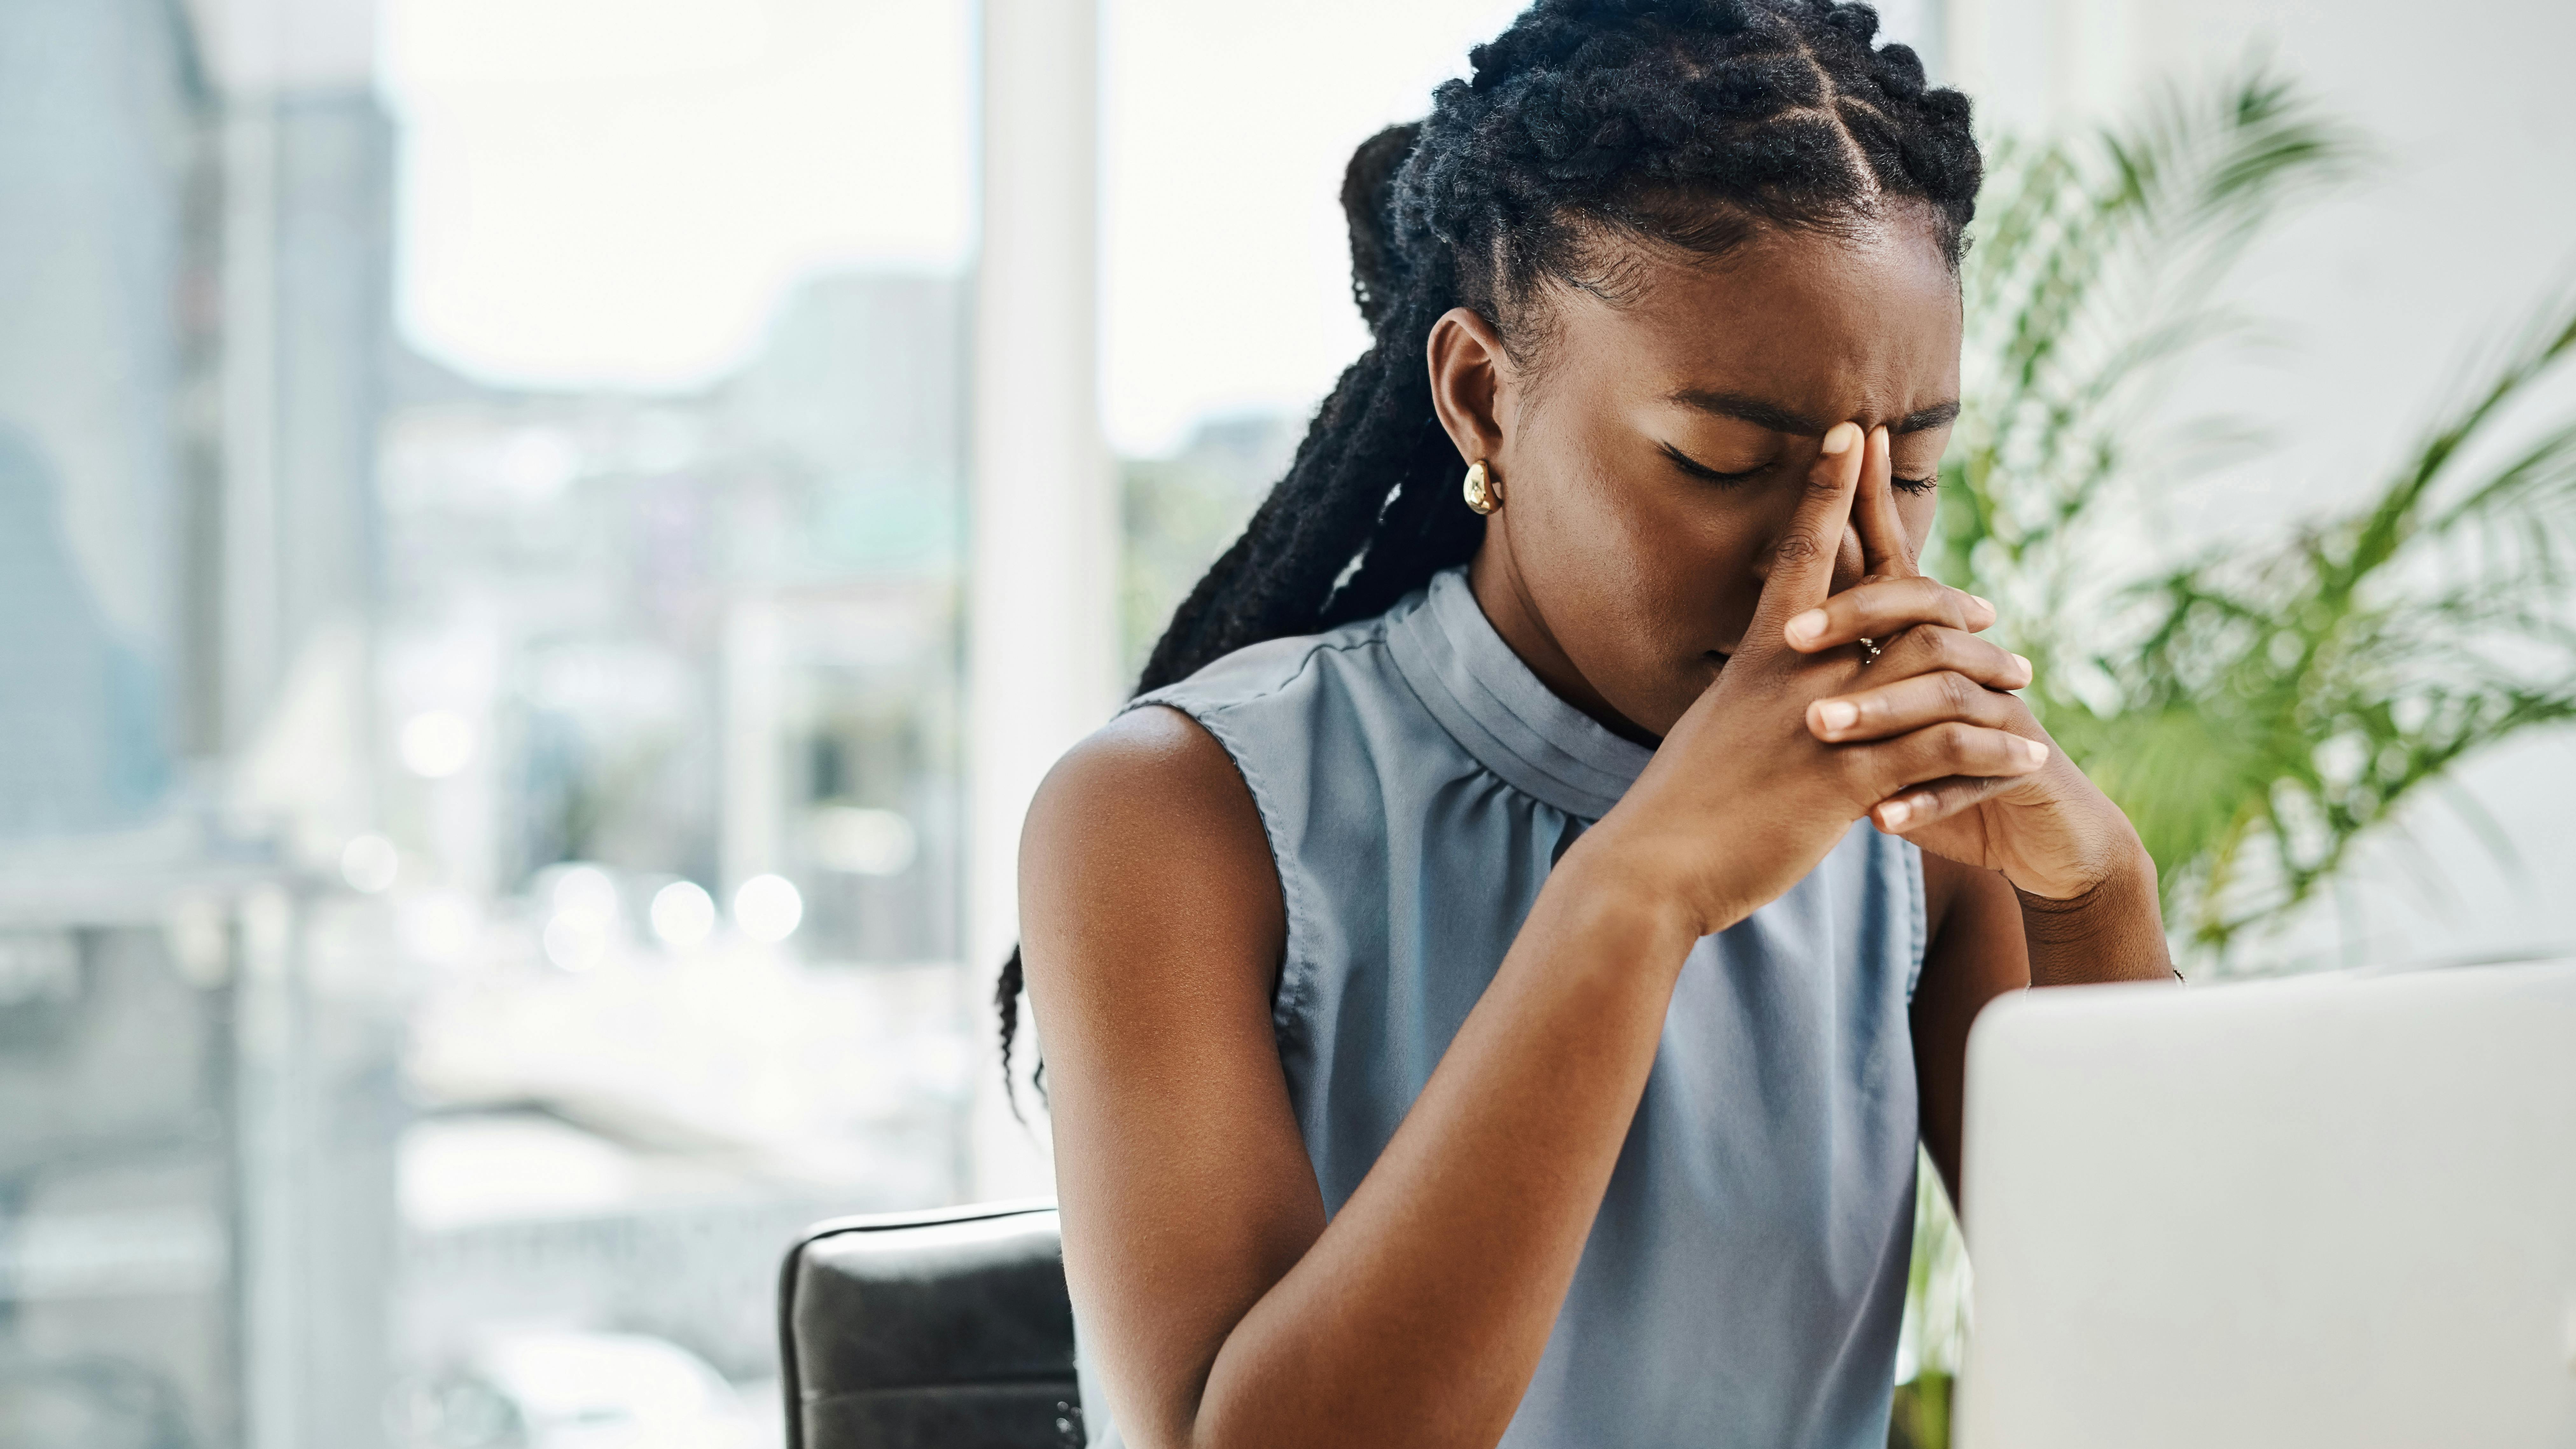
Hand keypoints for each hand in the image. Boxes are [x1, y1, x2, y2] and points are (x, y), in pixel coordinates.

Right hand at [1571, 423, 2051, 939]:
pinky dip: (1993, 748)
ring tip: (2026, 682)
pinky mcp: (1847, 782)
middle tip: (1990, 609)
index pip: (1802, 550)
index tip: (1855, 430)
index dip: (1827, 486)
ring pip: (1934, 671)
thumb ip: (1752, 702)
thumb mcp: (1713, 731)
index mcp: (1758, 656)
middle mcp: (1794, 675)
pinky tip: (2027, 755)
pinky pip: (1944, 751)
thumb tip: (1769, 692)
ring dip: (1991, 672)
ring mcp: (1823, 725)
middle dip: (1951, 594)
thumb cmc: (1677, 808)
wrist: (1651, 868)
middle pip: (1893, 601)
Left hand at [1786, 428, 2149, 899]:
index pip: (1892, 566)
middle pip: (1917, 619)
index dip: (1867, 507)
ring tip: (1820, 728)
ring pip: (1940, 697)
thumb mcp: (1883, 717)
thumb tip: (1782, 613)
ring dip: (1879, 713)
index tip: (1843, 447)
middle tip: (1792, 638)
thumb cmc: (1937, 770)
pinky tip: (1879, 819)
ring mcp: (1999, 712)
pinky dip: (1924, 800)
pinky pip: (1971, 779)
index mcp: (1926, 643)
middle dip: (1855, 622)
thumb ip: (1845, 667)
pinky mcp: (2021, 767)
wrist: (2035, 832)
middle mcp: (1968, 662)